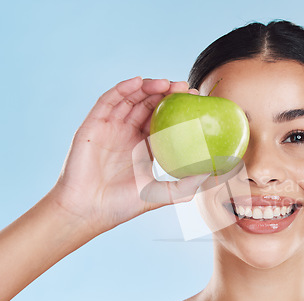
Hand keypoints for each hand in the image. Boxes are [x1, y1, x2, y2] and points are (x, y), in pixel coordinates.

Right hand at [48, 77, 209, 234]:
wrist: (88, 211)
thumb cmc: (122, 206)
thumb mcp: (161, 194)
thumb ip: (185, 187)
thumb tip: (210, 175)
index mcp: (143, 146)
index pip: (162, 120)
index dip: (177, 108)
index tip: (194, 99)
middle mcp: (127, 134)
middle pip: (148, 105)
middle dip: (166, 93)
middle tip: (183, 87)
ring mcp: (110, 128)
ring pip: (130, 99)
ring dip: (147, 87)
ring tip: (166, 83)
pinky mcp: (93, 125)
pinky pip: (108, 101)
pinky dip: (122, 89)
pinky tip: (138, 82)